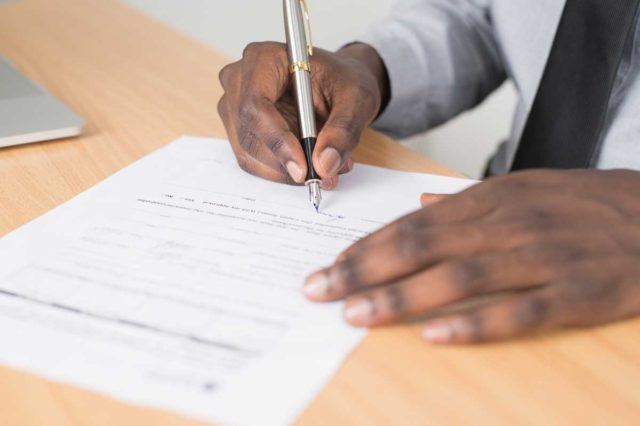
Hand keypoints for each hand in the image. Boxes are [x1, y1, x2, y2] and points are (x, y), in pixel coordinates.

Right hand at [217, 42, 388, 188]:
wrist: (337, 84)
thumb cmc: (343, 80)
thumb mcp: (357, 99)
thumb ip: (343, 130)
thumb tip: (325, 164)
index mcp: (263, 58)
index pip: (256, 105)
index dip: (277, 141)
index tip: (303, 168)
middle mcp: (240, 81)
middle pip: (249, 134)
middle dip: (285, 163)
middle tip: (323, 175)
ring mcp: (234, 106)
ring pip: (249, 154)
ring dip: (286, 171)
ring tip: (325, 167)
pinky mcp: (240, 130)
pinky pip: (254, 161)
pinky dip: (282, 171)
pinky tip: (310, 164)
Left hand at [304, 169, 639, 343]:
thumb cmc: (583, 204)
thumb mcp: (524, 187)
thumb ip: (468, 199)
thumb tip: (422, 202)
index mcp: (491, 199)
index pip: (412, 223)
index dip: (366, 245)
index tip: (328, 265)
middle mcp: (507, 224)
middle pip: (421, 246)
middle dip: (363, 269)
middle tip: (319, 290)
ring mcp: (540, 258)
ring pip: (458, 278)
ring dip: (402, 296)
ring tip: (356, 315)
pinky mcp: (575, 293)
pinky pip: (517, 312)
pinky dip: (473, 325)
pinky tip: (434, 336)